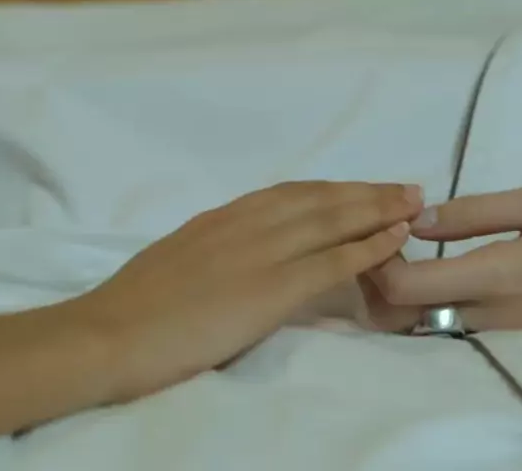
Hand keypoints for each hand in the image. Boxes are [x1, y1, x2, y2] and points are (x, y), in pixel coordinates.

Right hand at [75, 181, 422, 400]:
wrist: (109, 334)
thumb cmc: (133, 311)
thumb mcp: (175, 265)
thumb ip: (210, 255)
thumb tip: (233, 261)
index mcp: (220, 220)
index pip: (288, 195)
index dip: (331, 191)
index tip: (360, 189)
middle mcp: (245, 224)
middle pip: (319, 199)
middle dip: (366, 192)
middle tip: (404, 187)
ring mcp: (259, 252)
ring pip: (332, 220)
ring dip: (378, 210)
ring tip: (413, 205)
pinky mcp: (270, 287)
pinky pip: (331, 261)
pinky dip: (368, 247)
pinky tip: (394, 240)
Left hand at [364, 185, 521, 331]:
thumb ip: (478, 212)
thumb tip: (418, 221)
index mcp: (496, 279)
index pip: (406, 288)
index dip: (378, 258)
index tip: (384, 224)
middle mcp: (487, 318)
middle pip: (400, 313)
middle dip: (374, 275)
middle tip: (382, 232)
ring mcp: (493, 335)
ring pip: (417, 323)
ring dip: (393, 289)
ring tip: (398, 244)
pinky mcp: (500, 339)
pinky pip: (441, 324)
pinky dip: (417, 299)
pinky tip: (424, 266)